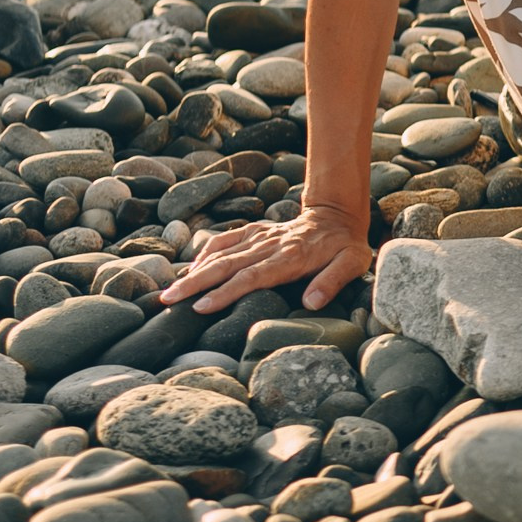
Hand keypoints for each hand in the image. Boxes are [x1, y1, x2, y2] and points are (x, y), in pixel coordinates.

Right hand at [160, 197, 373, 313]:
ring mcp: (260, 236)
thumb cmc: (345, 245)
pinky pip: (227, 239)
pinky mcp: (256, 230)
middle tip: (168, 300)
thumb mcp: (353, 263)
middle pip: (227, 265)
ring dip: (195, 271)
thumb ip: (332, 281)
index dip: (225, 292)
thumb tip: (311, 303)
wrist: (338, 214)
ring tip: (170, 290)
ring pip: (221, 253)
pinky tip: (192, 266)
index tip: (200, 307)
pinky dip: (207, 251)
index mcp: (290, 257)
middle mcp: (270, 245)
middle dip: (196, 283)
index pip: (251, 277)